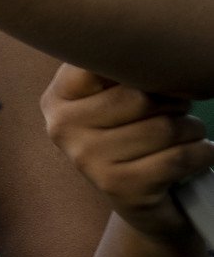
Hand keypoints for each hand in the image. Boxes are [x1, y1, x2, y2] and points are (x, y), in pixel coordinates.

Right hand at [41, 64, 213, 241]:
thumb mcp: (114, 101)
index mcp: (57, 98)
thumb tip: (156, 53)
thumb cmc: (134, 137)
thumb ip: (118, 74)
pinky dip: (203, 153)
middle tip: (177, 110)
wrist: (143, 204)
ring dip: (192, 129)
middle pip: (139, 97)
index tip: (151, 83)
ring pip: (164, 128)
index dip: (140, 69)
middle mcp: (62, 128)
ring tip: (188, 134)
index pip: (100, 63)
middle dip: (174, 101)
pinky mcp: (121, 188)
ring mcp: (87, 160)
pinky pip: (179, 157)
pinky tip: (199, 154)